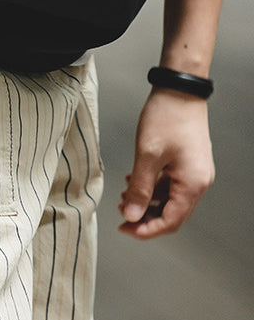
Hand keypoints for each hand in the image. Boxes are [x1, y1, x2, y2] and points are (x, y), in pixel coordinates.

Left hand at [119, 87, 214, 238]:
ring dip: (145, 202)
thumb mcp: (147, 157)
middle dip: (144, 217)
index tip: (124, 228)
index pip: (170, 222)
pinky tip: (133, 181)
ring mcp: (193, 174)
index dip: (145, 230)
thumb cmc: (167, 117)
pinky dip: (150, 189)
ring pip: (167, 202)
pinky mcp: (186, 166)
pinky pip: (168, 188)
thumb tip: (132, 216)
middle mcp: (198, 182)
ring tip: (125, 193)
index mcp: (192, 183)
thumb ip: (139, 190)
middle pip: (170, 215)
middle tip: (122, 212)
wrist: (179, 89)